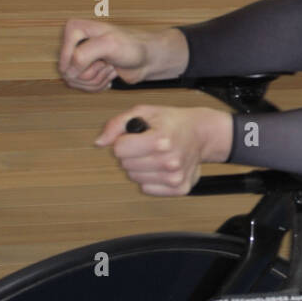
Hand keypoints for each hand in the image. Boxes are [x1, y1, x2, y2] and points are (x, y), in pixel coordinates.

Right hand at [59, 19, 187, 90]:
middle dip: (93, 73)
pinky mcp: (85, 71)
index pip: (66, 58)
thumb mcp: (109, 44)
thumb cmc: (133, 47)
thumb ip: (84, 54)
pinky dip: (98, 86)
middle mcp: (73, 42)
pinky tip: (109, 75)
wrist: (146, 59)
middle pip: (69, 73)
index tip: (101, 57)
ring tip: (110, 67)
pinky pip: (82, 88)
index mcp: (74, 29)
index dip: (83, 64)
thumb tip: (68, 72)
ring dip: (97, 79)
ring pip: (75, 82)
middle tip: (108, 63)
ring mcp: (78, 58)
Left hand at [94, 105, 233, 195]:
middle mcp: (169, 161)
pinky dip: (150, 179)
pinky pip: (148, 188)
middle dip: (132, 154)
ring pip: (135, 178)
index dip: (124, 141)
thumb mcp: (144, 112)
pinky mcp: (179, 188)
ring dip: (140, 167)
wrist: (201, 133)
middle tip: (147, 144)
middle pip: (126, 165)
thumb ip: (117, 124)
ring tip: (155, 155)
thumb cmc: (172, 122)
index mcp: (160, 140)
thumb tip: (100, 142)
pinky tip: (161, 167)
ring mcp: (175, 177)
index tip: (136, 136)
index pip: (119, 149)